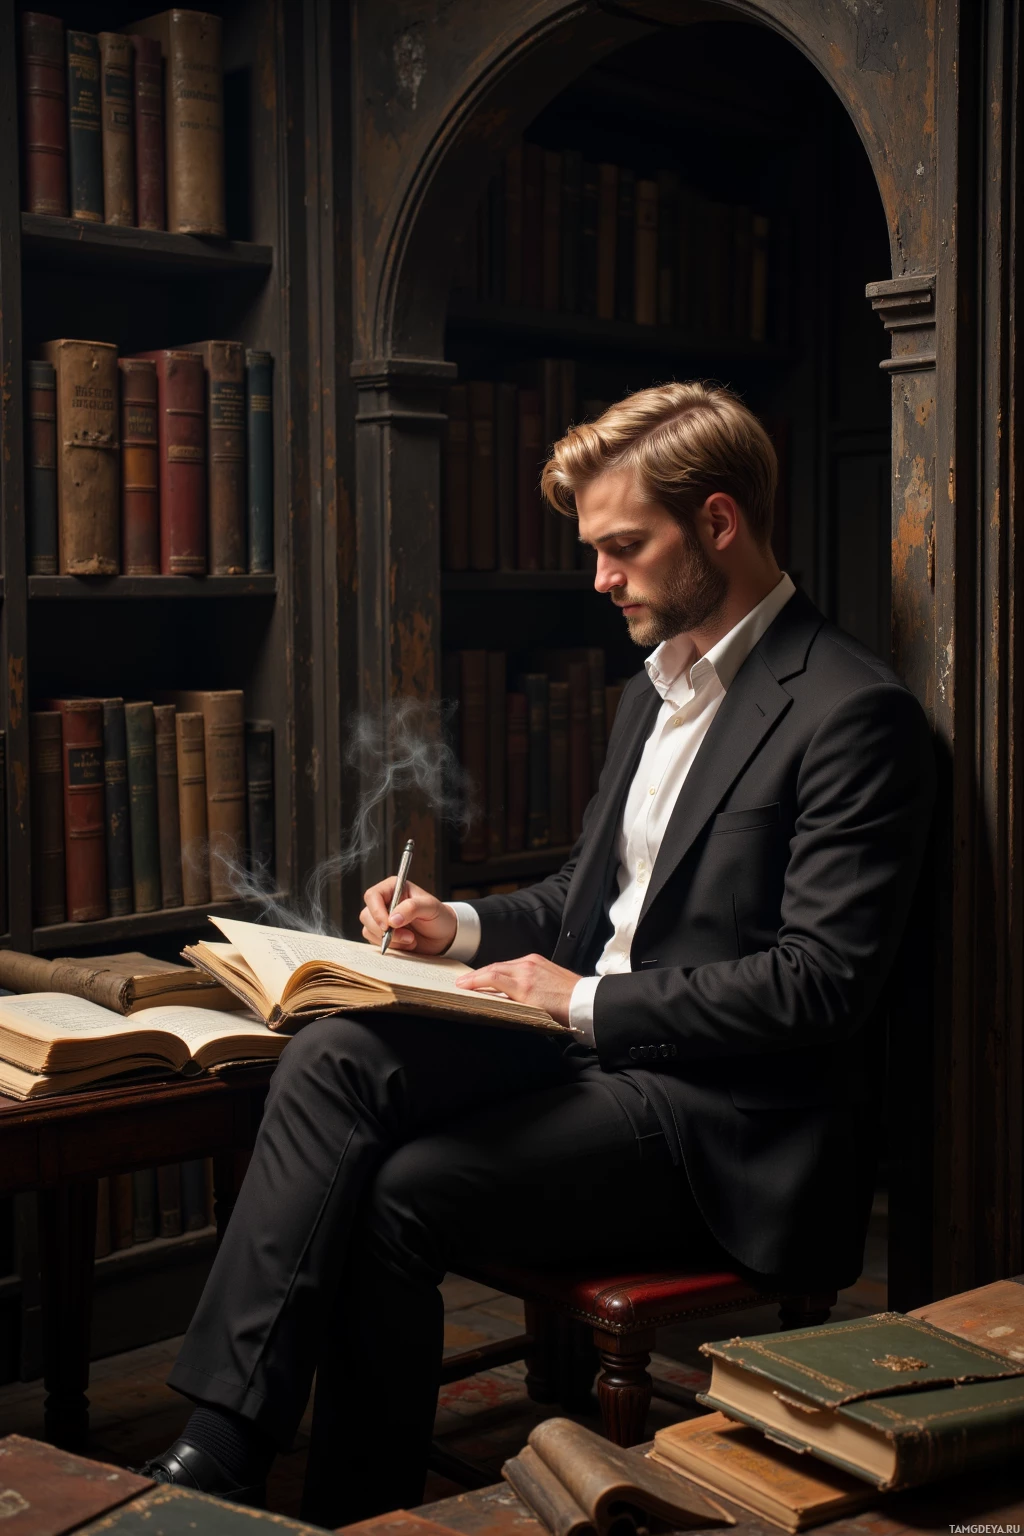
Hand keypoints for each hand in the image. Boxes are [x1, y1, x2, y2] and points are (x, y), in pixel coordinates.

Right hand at [360, 878, 457, 954]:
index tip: (387, 925)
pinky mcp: (382, 935)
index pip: (372, 896)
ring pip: (369, 930)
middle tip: (408, 936)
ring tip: (411, 939)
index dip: (376, 911)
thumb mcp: (431, 907)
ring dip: (390, 940)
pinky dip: (391, 946)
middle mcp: (384, 902)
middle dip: (385, 930)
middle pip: (367, 915)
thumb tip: (392, 919)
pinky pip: (375, 942)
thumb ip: (412, 908)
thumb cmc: (439, 917)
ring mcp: (382, 919)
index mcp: (393, 888)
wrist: (444, 936)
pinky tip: (406, 944)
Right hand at [455, 954, 580, 1026]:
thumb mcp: (531, 1014)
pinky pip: (515, 962)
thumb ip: (510, 1003)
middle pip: (494, 968)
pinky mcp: (539, 960)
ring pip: (503, 964)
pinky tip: (498, 974)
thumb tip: (492, 999)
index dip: (473, 982)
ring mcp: (533, 962)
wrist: (585, 1001)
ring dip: (488, 971)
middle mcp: (526, 969)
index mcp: (524, 985)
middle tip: (462, 982)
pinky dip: (503, 968)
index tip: (460, 986)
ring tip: (476, 979)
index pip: (491, 977)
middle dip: (476, 976)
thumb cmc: (561, 1013)